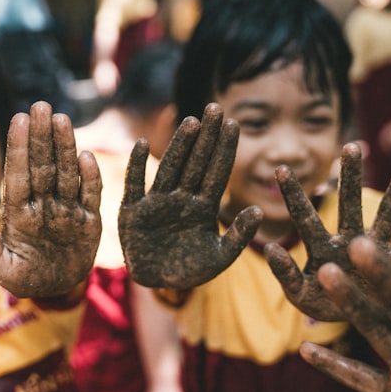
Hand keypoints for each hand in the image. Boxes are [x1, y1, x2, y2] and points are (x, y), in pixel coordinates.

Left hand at [0, 101, 101, 297]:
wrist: (56, 291)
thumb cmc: (23, 278)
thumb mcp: (1, 267)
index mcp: (19, 213)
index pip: (18, 174)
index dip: (18, 147)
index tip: (18, 119)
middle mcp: (43, 204)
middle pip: (43, 166)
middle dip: (41, 136)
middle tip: (41, 105)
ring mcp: (67, 210)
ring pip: (66, 174)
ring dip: (65, 147)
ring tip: (61, 119)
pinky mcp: (89, 221)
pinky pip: (90, 196)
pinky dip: (90, 178)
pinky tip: (86, 156)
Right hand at [118, 103, 261, 288]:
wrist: (157, 284)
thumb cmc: (189, 270)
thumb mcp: (220, 258)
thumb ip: (239, 235)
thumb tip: (257, 210)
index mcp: (203, 207)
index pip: (217, 172)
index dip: (225, 149)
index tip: (234, 124)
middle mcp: (181, 198)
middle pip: (196, 162)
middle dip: (206, 136)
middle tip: (216, 107)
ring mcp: (157, 203)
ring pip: (170, 168)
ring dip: (180, 145)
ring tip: (191, 122)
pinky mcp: (133, 212)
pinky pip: (134, 185)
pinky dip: (136, 166)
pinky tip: (140, 145)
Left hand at [266, 143, 390, 320]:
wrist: (349, 322)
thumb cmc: (321, 305)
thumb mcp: (298, 294)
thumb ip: (284, 275)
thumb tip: (273, 248)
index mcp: (321, 246)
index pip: (305, 215)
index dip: (293, 194)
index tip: (281, 168)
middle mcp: (349, 241)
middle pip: (348, 203)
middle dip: (349, 175)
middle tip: (350, 145)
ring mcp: (374, 252)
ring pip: (386, 216)